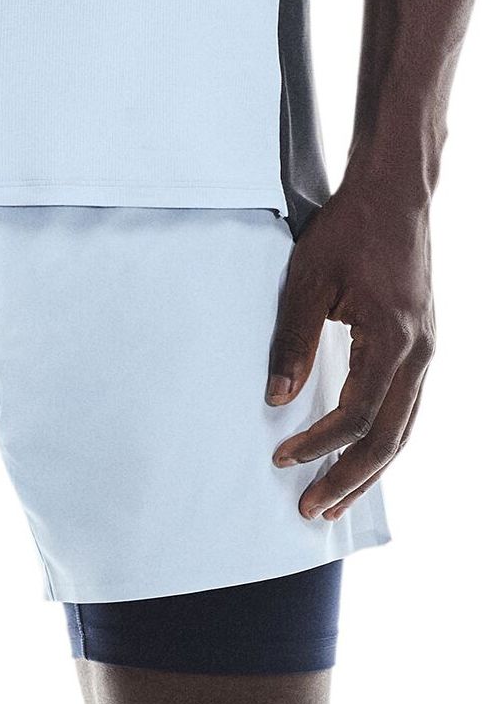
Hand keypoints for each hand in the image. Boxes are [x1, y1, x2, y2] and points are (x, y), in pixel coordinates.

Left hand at [265, 182, 434, 520]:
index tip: (281, 458)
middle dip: (348, 478)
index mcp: (394, 339)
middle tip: (311, 510)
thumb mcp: (306, 283)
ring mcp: (427, 350)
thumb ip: (291, 342)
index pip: (357, 414)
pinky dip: (383, 441)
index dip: (319, 442)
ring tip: (335, 502)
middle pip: (389, 437)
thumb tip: (276, 399)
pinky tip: (360, 459)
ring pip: (404, 429)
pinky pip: (406, 408)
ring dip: (369, 470)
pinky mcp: (420, 346)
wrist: (395, 193)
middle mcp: (420, 352)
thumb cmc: (349, 230)